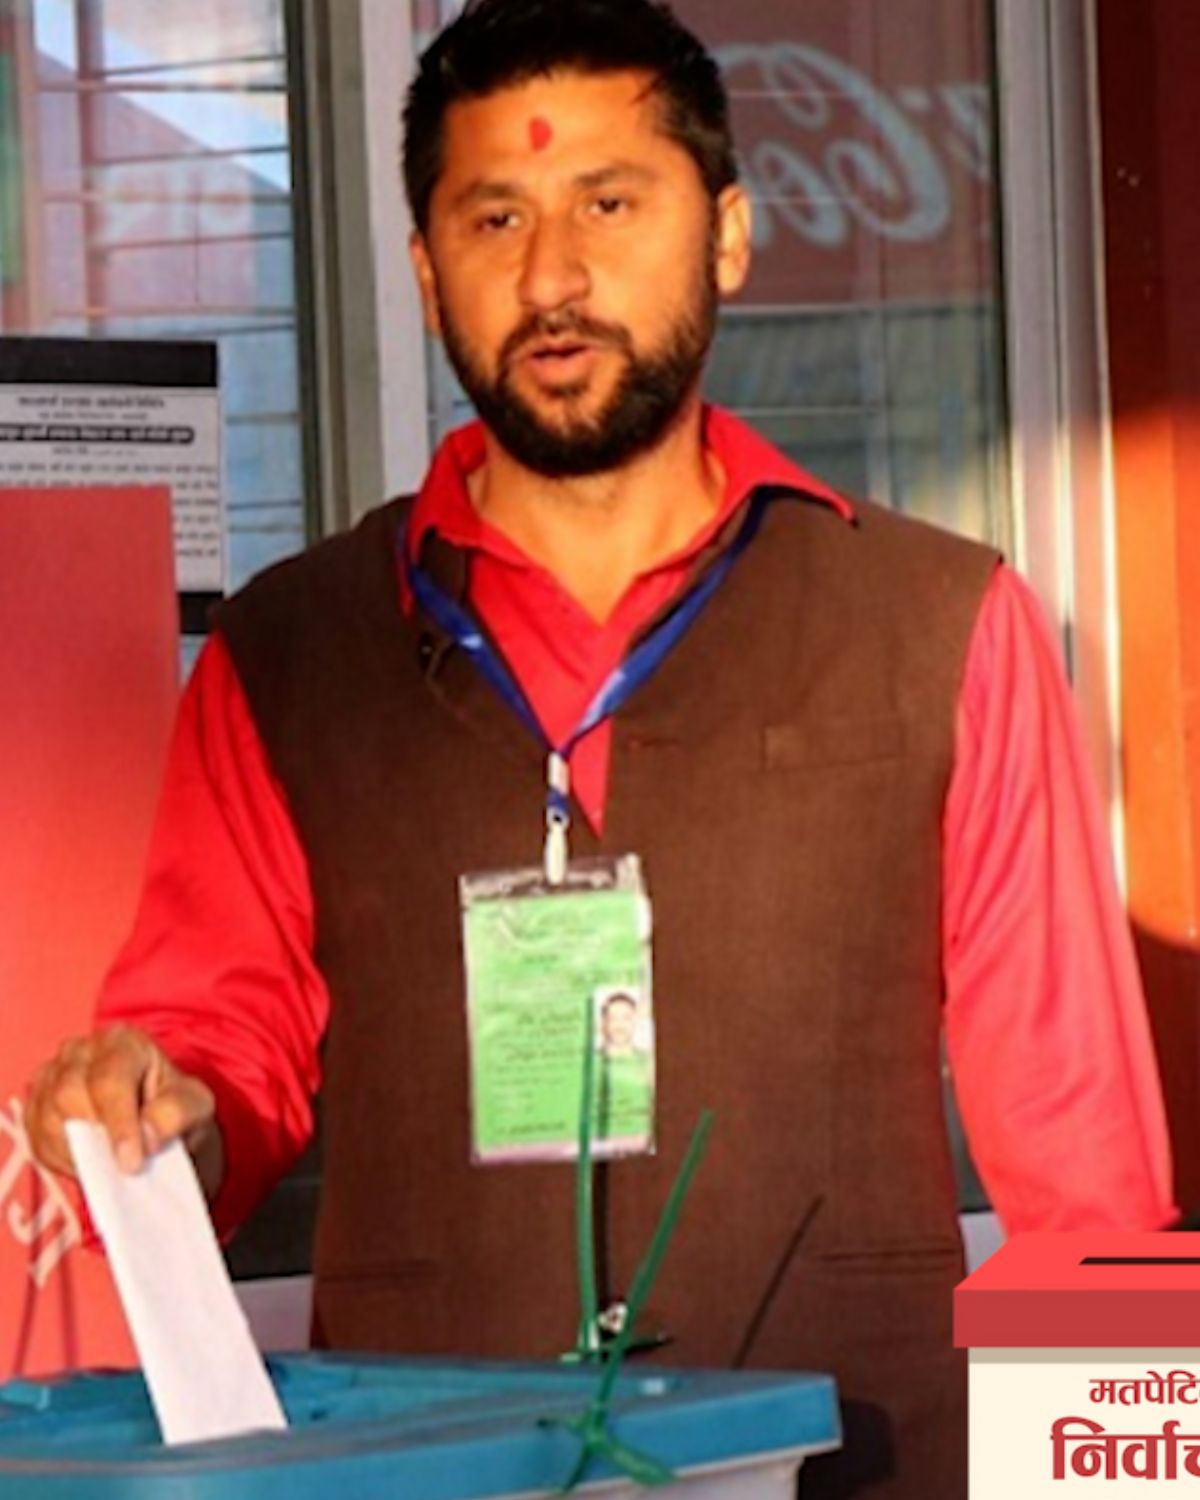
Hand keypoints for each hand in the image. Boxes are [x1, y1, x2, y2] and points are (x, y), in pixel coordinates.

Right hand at [26, 1025, 223, 1196]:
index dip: (118, 1124)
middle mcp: (80, 1052)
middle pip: (68, 1094)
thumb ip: (176, 1114)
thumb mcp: (195, 1105)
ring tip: (108, 1168)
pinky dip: (60, 1160)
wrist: (155, 1120)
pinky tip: (88, 1165)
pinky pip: (36, 1139)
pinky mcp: (36, 1105)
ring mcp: (51, 1076)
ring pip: (46, 1118)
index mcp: (123, 1042)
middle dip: (93, 1138)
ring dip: (76, 1152)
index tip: (131, 1162)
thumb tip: (145, 1138)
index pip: (110, 1080)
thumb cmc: (174, 1105)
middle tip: (119, 1169)